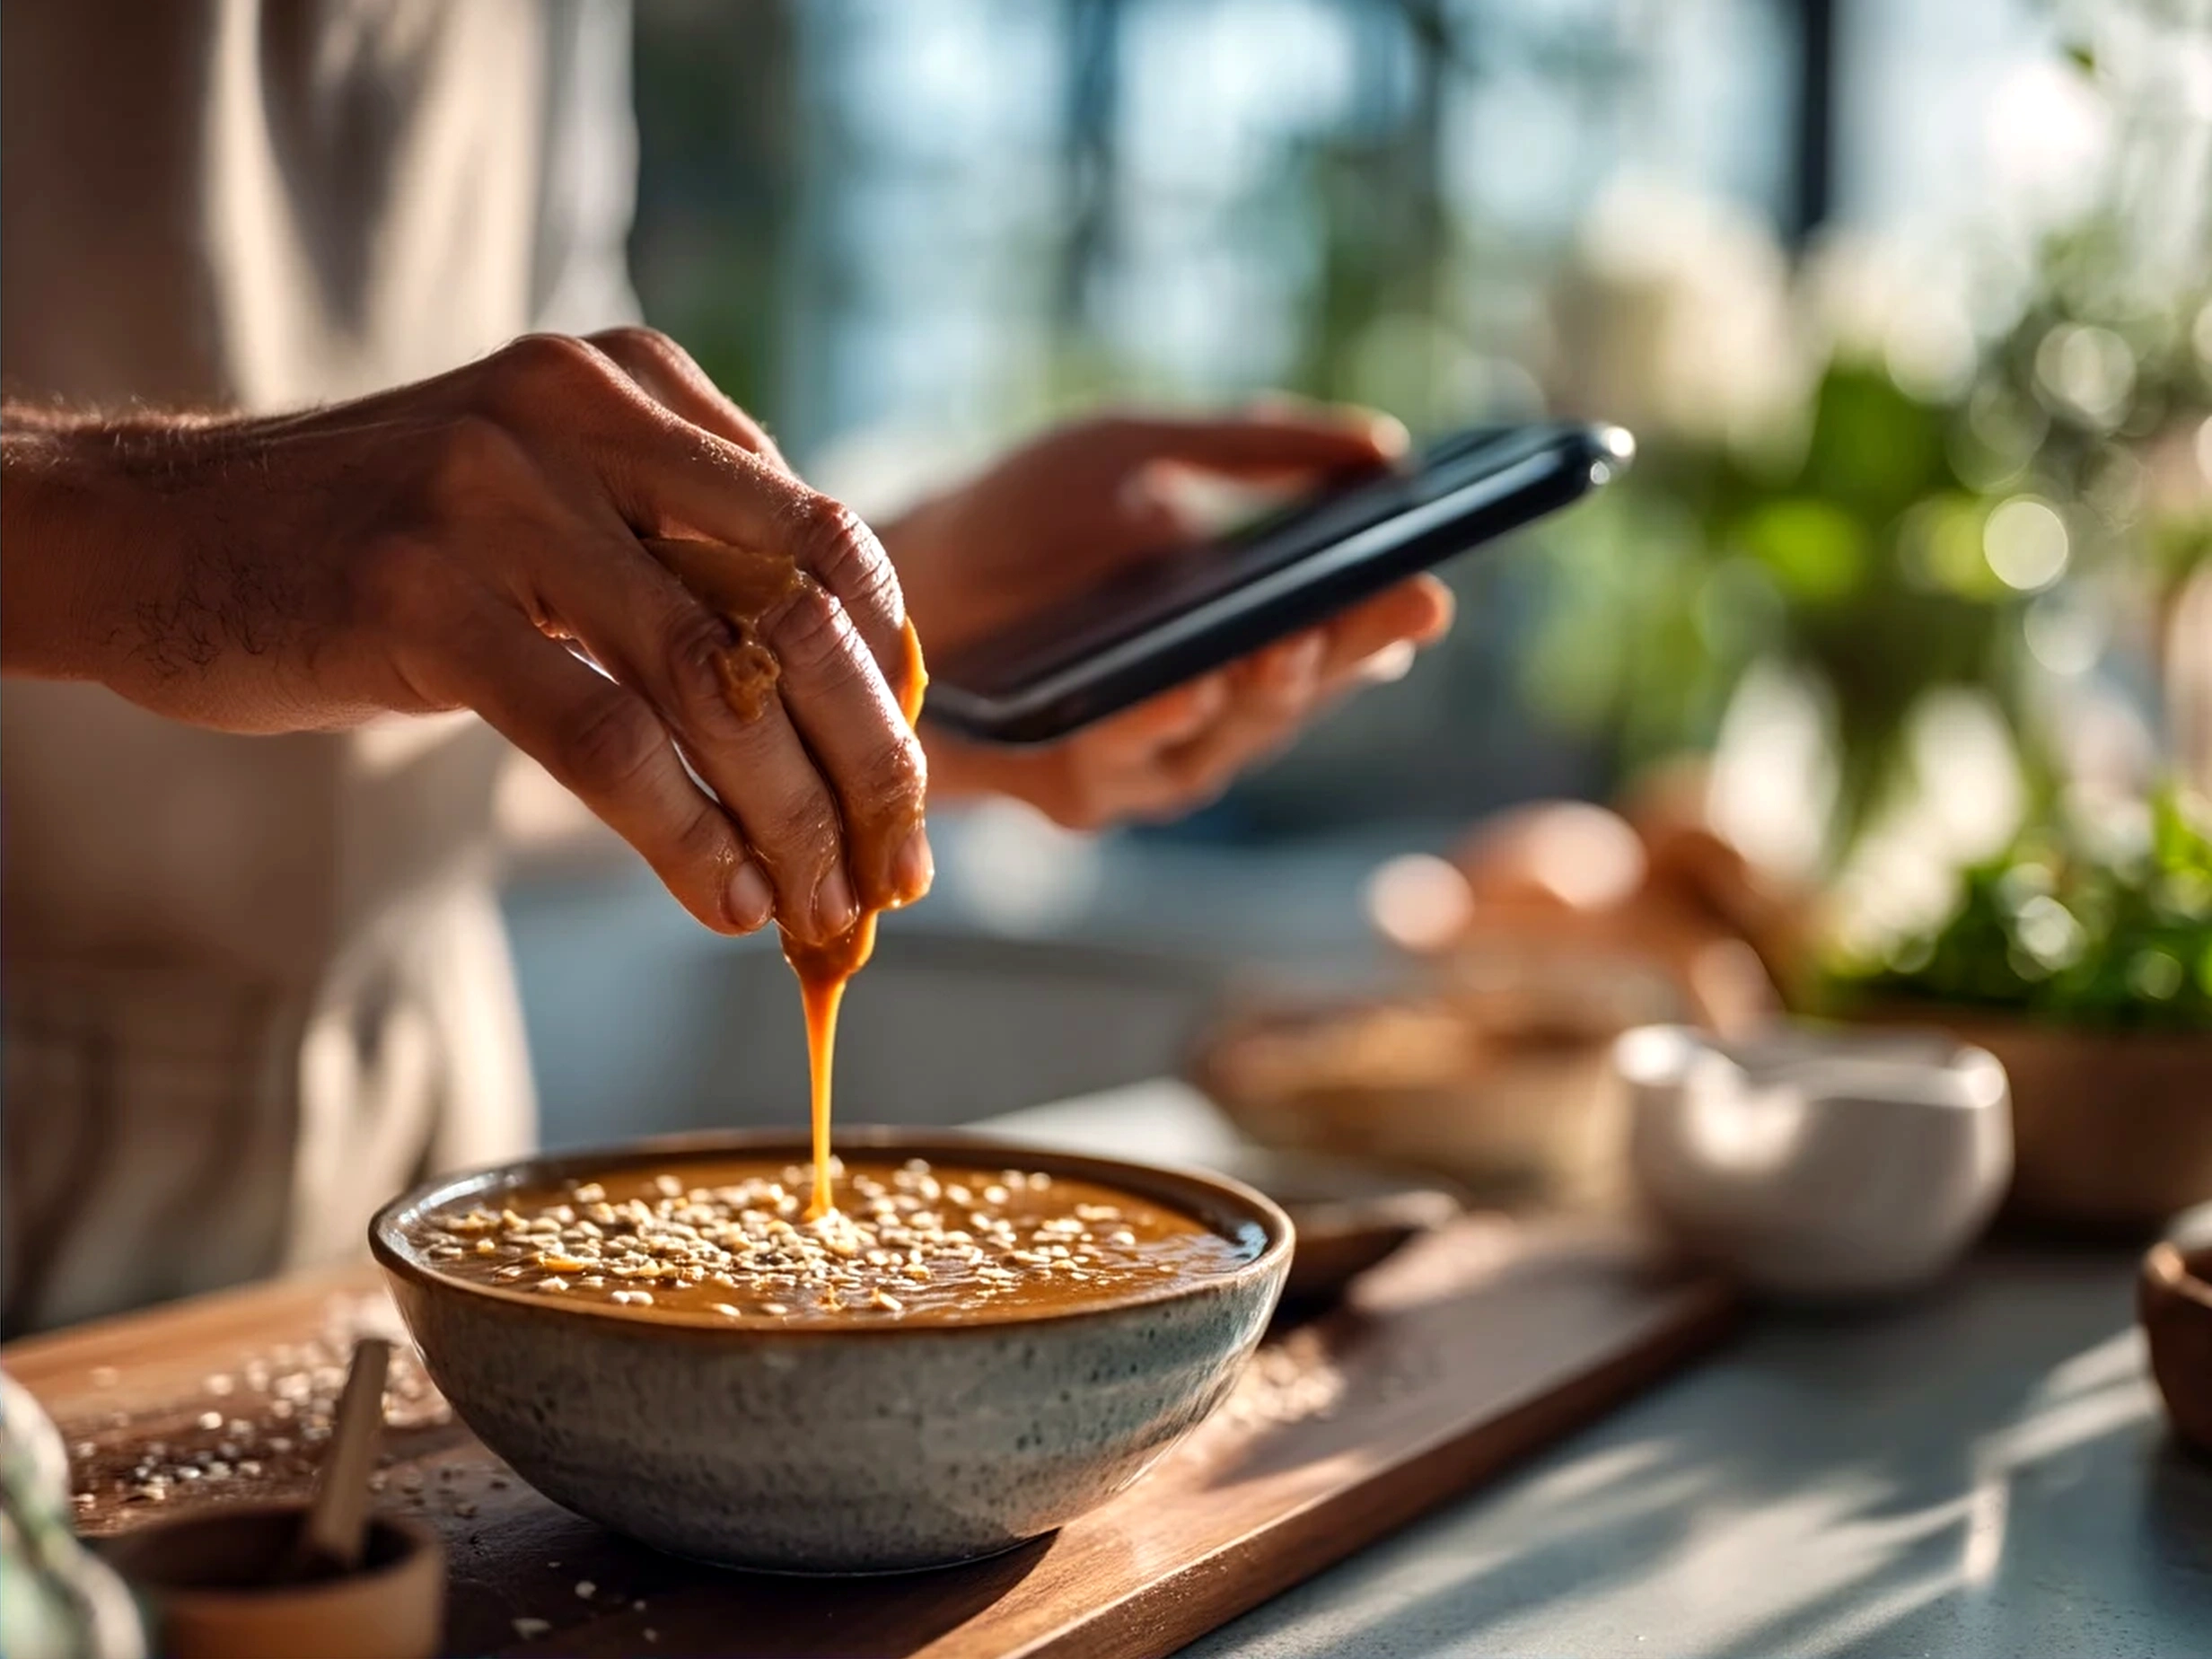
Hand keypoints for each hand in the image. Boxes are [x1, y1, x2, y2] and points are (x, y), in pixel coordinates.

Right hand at [0, 329, 926, 940]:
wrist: (162, 535)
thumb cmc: (385, 549)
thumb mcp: (554, 515)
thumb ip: (682, 569)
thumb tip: (848, 718)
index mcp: (636, 385)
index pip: (828, 538)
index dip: (891, 681)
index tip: (909, 794)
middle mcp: (582, 412)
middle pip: (796, 608)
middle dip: (869, 763)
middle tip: (893, 877)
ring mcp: (496, 492)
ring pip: (710, 682)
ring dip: (789, 821)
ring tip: (815, 914)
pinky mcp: (418, 592)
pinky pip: (604, 739)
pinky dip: (685, 836)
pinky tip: (722, 900)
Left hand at [884, 409, 1454, 826]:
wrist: (886, 578)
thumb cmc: (1019, 517)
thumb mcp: (1133, 453)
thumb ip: (1250, 450)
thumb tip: (1386, 450)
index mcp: (1239, 627)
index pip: (1335, 630)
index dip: (1383, 614)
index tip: (1430, 580)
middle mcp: (1206, 704)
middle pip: (1297, 690)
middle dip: (1348, 651)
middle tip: (1399, 605)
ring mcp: (1145, 756)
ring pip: (1226, 738)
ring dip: (1262, 693)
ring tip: (1290, 639)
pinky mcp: (1074, 787)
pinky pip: (1125, 764)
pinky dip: (1155, 726)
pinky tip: (1182, 685)